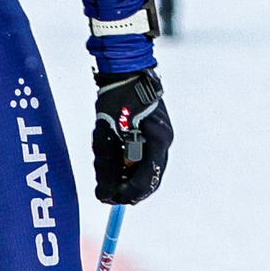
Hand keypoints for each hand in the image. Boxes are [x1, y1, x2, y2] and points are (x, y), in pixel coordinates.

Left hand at [92, 69, 171, 204]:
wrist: (126, 71)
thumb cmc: (115, 100)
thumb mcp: (106, 137)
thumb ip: (106, 168)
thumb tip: (104, 195)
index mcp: (157, 143)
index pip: (145, 182)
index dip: (126, 195)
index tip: (108, 199)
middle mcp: (165, 141)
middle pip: (150, 178)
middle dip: (129, 189)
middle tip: (108, 194)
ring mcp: (163, 136)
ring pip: (148, 168)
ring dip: (129, 177)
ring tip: (109, 174)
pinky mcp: (156, 131)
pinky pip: (146, 156)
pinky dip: (132, 164)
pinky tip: (116, 159)